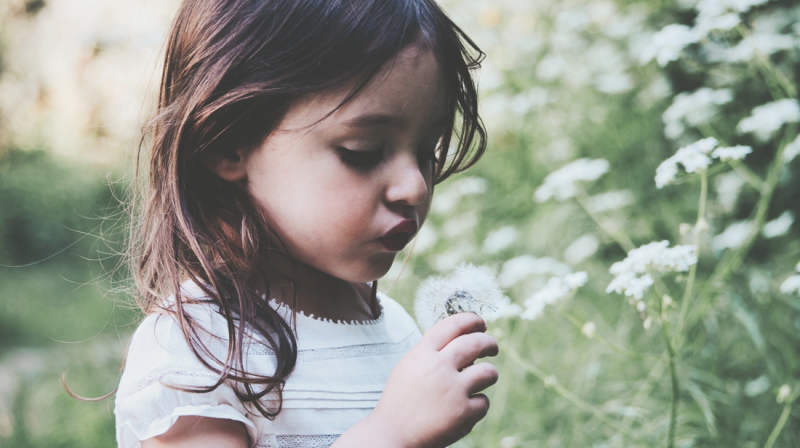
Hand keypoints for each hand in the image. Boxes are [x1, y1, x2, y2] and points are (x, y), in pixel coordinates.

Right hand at [369, 312, 498, 447]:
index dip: (471, 320)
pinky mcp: (463, 413)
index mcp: (423, 354)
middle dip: (489, 343)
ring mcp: (453, 390)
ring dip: (490, 374)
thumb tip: (464, 342)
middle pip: (476, 343)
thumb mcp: (409, 367)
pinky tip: (466, 409)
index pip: (453, 325)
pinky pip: (483, 402)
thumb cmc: (401, 400)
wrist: (392, 434)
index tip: (480, 323)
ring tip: (485, 378)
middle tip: (492, 347)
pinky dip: (478, 405)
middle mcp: (439, 367)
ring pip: (488, 372)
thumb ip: (432, 353)